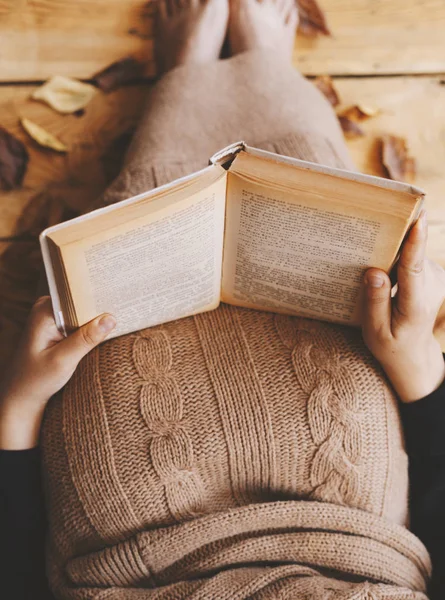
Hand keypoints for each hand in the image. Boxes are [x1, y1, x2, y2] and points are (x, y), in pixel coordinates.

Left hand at [0, 296, 115, 448]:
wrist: (22, 396)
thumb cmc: (36, 381)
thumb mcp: (63, 361)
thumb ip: (86, 339)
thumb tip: (110, 319)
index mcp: (44, 311)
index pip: (78, 297)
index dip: (99, 301)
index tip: (121, 304)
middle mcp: (46, 308)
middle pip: (82, 302)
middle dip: (100, 311)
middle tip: (123, 315)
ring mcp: (51, 317)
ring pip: (82, 313)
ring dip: (97, 321)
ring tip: (116, 325)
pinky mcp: (56, 326)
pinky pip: (79, 321)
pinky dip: (90, 328)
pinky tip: (104, 333)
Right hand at [362, 211, 444, 402]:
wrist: (413, 354)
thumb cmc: (390, 345)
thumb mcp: (376, 332)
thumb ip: (375, 302)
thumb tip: (373, 271)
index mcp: (415, 306)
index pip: (414, 270)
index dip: (415, 243)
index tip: (418, 219)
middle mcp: (431, 289)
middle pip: (411, 256)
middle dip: (395, 238)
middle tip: (376, 220)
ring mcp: (436, 280)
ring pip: (411, 255)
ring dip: (393, 250)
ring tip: (373, 254)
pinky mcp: (433, 275)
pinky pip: (412, 257)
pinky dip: (398, 257)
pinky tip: (384, 266)